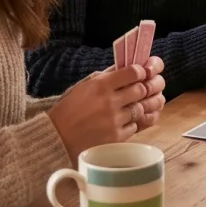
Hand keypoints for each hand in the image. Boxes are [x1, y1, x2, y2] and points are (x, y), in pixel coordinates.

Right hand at [48, 59, 164, 151]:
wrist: (56, 138)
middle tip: (148, 88)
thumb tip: (128, 68)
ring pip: (141, 108)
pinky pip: (135, 126)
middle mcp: (109, 101)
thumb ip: (106, 77)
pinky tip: (128, 120)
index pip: (133, 72)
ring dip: (144, 105)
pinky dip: (133, 123)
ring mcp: (114, 120)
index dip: (141, 72)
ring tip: (144, 103)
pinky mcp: (116, 137)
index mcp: (100, 85)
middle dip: (147, 87)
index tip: (142, 74)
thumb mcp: (83, 87)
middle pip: (142, 89)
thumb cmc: (69, 110)